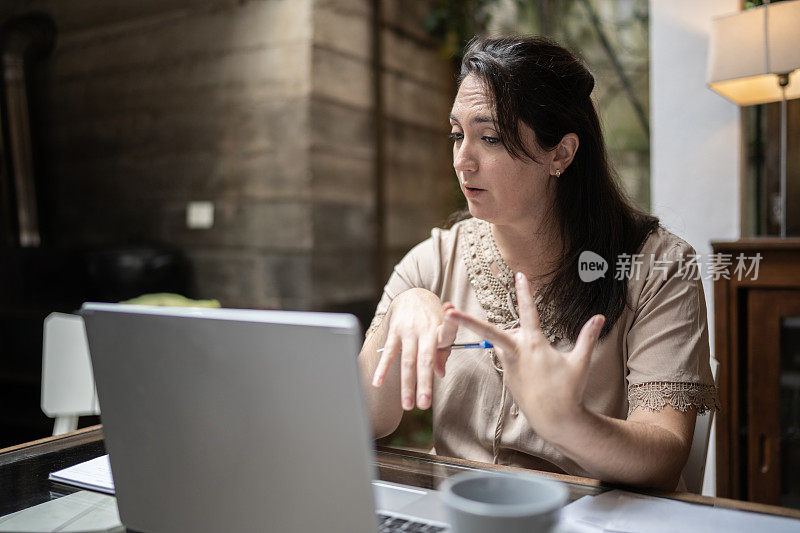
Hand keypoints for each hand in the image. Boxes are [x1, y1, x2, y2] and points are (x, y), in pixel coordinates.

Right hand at [371, 289, 457, 410]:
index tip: (451, 351)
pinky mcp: (394, 331)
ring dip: (407, 384)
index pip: (447, 335)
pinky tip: (377, 382)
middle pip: (425, 359)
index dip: (450, 337)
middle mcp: (424, 328)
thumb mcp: (442, 329)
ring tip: (407, 404)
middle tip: (424, 404)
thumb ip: (443, 352)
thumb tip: (440, 374)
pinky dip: (382, 369)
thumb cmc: (431, 318)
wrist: (413, 294)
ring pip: (407, 361)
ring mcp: (408, 330)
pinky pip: (388, 353)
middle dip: (424, 383)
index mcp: (440, 327)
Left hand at [444, 272, 603, 441]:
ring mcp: (509, 365)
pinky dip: (515, 354)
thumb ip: (588, 337)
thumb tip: (600, 317)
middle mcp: (517, 353)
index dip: (525, 292)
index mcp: (535, 345)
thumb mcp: (581, 362)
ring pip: (502, 342)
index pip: (529, 312)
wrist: (554, 420)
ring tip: (535, 355)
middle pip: (490, 331)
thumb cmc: (569, 391)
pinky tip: (535, 370)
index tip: (519, 275)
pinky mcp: (506, 377)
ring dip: (510, 338)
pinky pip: (507, 357)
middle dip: (467, 321)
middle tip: (448, 312)